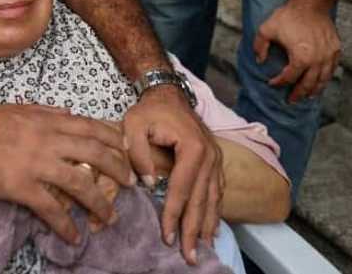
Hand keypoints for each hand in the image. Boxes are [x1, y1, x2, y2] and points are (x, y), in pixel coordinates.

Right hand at [0, 104, 133, 244]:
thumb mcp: (22, 108)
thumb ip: (48, 112)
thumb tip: (71, 114)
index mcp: (50, 121)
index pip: (92, 128)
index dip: (115, 141)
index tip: (127, 152)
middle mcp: (48, 140)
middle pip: (95, 154)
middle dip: (118, 170)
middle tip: (129, 184)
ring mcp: (36, 164)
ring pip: (80, 184)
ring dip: (100, 203)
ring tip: (110, 216)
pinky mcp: (20, 187)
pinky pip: (50, 208)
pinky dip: (66, 224)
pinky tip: (74, 236)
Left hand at [123, 86, 223, 264]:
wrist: (169, 94)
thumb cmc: (150, 110)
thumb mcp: (134, 124)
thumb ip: (137, 152)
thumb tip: (148, 183)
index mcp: (193, 147)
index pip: (181, 188)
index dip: (173, 214)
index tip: (166, 236)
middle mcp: (210, 156)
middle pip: (201, 199)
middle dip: (193, 230)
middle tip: (189, 257)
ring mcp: (216, 160)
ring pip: (213, 199)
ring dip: (207, 226)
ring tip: (201, 249)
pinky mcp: (215, 162)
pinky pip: (217, 192)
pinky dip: (214, 212)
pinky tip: (210, 229)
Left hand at [254, 0, 340, 102]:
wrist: (312, 3)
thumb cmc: (290, 15)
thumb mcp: (266, 29)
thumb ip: (259, 46)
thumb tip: (260, 61)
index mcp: (301, 58)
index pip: (289, 78)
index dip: (279, 82)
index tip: (272, 83)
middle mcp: (317, 61)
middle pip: (308, 85)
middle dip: (298, 94)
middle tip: (291, 100)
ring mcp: (328, 56)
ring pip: (323, 81)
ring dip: (314, 90)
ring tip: (307, 96)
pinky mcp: (336, 50)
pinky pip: (332, 70)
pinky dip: (326, 78)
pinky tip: (320, 81)